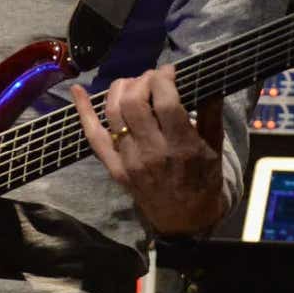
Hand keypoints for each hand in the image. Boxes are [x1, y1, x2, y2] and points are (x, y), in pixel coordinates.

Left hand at [71, 64, 228, 236]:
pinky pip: (94, 137)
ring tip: (132, 84)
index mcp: (181, 146)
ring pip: (113, 113)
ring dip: (120, 89)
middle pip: (134, 103)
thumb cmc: (203, 181)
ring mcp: (129, 161)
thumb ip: (211, 112)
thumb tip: (209, 78)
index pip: (165, 101)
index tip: (169, 70)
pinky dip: (84, 112)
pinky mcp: (114, 168)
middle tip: (151, 78)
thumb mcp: (215, 148)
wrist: (184, 221)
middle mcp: (152, 152)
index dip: (164, 77)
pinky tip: (78, 91)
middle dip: (142, 80)